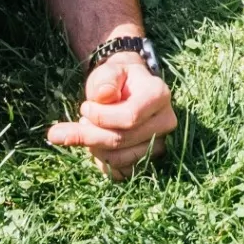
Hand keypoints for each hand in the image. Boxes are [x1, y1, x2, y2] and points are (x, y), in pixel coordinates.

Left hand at [47, 53, 176, 178]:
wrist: (129, 90)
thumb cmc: (118, 79)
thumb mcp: (110, 70)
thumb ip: (106, 79)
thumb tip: (103, 95)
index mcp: (158, 95)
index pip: (129, 117)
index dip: (101, 117)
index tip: (84, 107)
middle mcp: (165, 122)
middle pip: (122, 139)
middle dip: (91, 134)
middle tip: (78, 122)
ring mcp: (159, 144)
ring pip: (118, 159)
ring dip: (93, 147)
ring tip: (88, 128)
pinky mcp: (148, 161)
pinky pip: (119, 172)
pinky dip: (101, 161)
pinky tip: (95, 144)